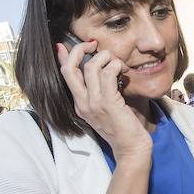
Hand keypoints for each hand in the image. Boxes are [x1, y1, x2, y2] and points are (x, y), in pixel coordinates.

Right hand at [56, 42, 151, 160]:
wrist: (130, 149)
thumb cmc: (123, 128)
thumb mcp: (106, 109)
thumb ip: (101, 92)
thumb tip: (104, 71)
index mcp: (80, 104)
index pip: (65, 75)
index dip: (63, 57)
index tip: (63, 45)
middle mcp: (83, 103)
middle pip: (69, 68)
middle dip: (78, 50)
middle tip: (93, 45)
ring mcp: (94, 103)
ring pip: (91, 67)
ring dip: (106, 57)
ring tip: (118, 64)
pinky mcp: (108, 103)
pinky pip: (107, 74)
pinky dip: (116, 66)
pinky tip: (124, 71)